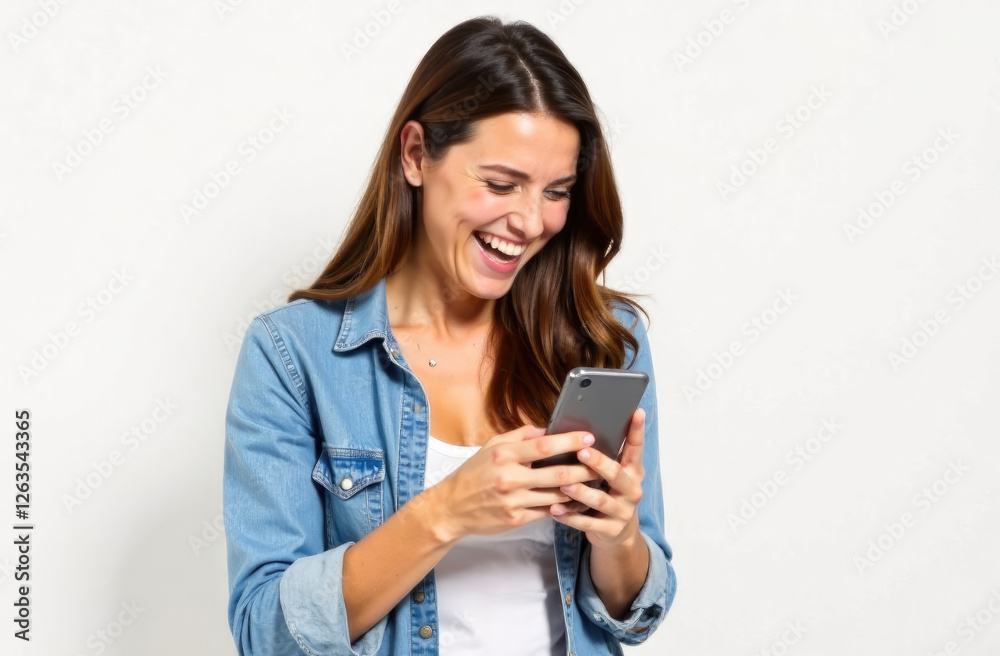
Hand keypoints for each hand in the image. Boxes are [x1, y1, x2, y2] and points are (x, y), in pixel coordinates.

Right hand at [426, 424, 601, 542]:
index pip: (545, 445)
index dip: (571, 441)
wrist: (451, 508)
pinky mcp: (516, 520)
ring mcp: (513, 501)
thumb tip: (546, 429)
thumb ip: (519, 436)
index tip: (589, 437)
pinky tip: (577, 500)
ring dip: (580, 490)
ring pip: (557, 496)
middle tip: (603, 464)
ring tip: (597, 482)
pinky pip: (547, 512)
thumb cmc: (473, 474)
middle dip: (585, 469)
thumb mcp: (491, 447)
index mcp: (504, 455)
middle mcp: (510, 478)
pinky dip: (565, 506)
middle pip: (558, 474)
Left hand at [547, 408, 645, 548]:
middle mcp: (632, 490)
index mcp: (633, 472)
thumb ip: (604, 458)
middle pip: (616, 474)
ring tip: (563, 484)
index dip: (637, 430)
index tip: (637, 412)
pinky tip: (554, 509)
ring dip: (580, 491)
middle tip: (581, 451)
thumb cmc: (609, 494)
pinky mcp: (611, 530)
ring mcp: (622, 512)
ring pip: (600, 500)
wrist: (617, 535)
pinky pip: (587, 523)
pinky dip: (569, 516)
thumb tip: (581, 431)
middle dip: (599, 463)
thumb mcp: (613, 477)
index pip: (636, 448)